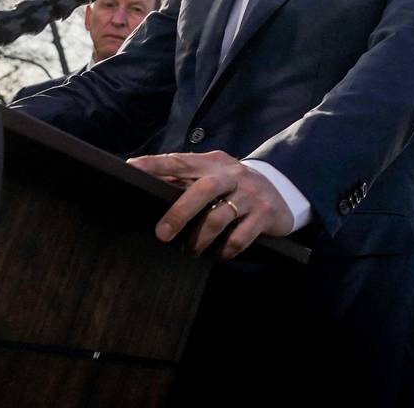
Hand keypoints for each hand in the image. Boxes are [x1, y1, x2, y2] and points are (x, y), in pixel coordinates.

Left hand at [126, 151, 296, 258]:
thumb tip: (144, 185)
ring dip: (200, 239)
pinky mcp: (265, 214)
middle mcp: (234, 175)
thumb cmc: (234, 188)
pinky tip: (219, 253)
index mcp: (214, 163)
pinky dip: (224, 250)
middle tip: (162, 234)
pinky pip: (239, 237)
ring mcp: (251, 194)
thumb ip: (186, 179)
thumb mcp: (214, 176)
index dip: (156, 164)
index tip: (131, 169)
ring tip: (191, 250)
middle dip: (180, 212)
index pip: (182, 160)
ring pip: (220, 217)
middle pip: (205, 188)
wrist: (283, 193)